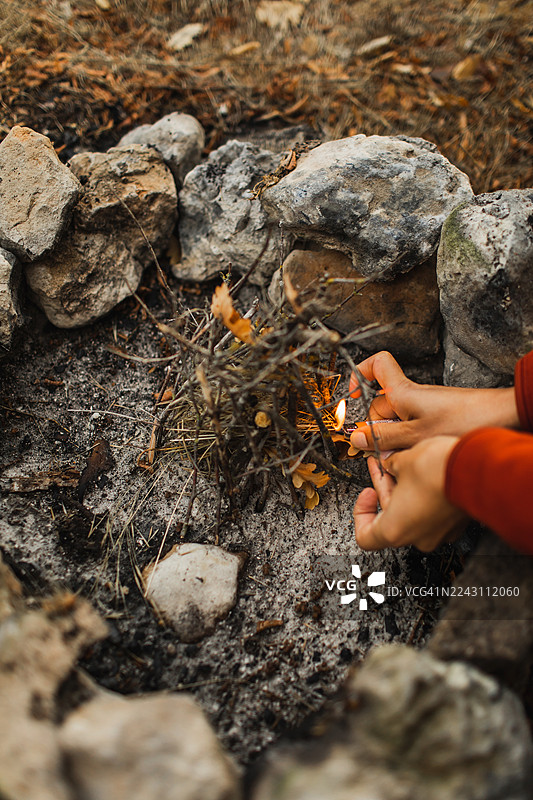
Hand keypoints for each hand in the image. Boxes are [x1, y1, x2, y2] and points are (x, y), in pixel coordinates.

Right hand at [349, 351, 517, 451]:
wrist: (502, 420)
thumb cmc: (464, 422)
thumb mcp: (415, 436)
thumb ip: (384, 437)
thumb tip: (357, 438)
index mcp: (403, 391)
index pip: (376, 365)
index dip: (359, 374)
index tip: (352, 394)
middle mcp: (412, 395)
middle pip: (380, 403)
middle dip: (375, 426)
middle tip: (378, 449)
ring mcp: (425, 407)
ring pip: (396, 420)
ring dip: (393, 438)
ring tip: (403, 455)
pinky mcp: (437, 418)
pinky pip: (412, 428)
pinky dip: (409, 441)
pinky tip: (418, 454)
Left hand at [354, 436, 467, 550]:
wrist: (478, 469)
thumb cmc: (438, 469)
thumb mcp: (402, 461)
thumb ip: (389, 466)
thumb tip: (389, 463)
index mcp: (394, 530)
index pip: (365, 536)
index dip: (361, 513)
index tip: (366, 494)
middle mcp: (416, 537)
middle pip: (389, 519)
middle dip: (385, 490)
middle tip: (382, 467)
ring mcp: (438, 532)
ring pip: (410, 513)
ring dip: (403, 490)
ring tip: (401, 463)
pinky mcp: (453, 523)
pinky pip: (430, 511)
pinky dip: (422, 494)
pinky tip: (420, 471)